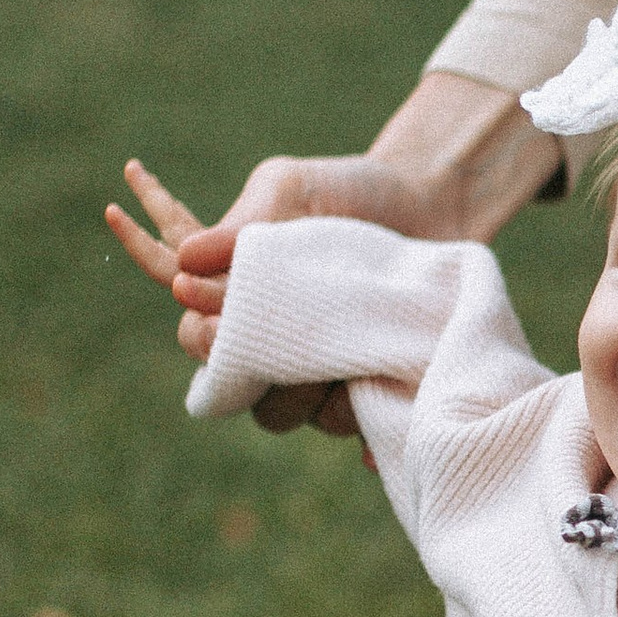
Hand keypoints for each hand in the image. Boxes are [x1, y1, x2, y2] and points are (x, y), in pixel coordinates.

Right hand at [132, 75, 563, 437]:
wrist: (432, 198)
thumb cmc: (346, 193)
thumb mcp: (289, 189)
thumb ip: (241, 224)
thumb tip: (186, 260)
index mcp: (241, 308)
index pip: (202, 342)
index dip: (208, 342)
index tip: (222, 325)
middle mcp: (280, 353)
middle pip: (252, 398)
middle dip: (269, 377)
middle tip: (294, 346)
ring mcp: (331, 376)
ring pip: (309, 417)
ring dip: (323, 392)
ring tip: (353, 355)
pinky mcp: (381, 389)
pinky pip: (370, 427)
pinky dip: (380, 424)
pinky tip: (394, 403)